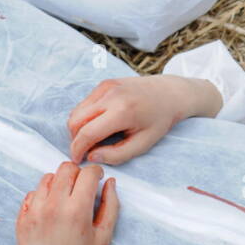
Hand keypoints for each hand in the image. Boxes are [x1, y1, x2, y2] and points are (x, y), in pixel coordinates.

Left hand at [17, 162, 118, 244]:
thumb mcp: (104, 237)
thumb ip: (111, 206)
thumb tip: (110, 182)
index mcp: (77, 211)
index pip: (87, 174)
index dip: (96, 173)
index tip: (98, 178)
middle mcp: (53, 206)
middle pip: (66, 169)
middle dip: (78, 174)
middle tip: (82, 187)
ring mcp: (34, 211)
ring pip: (48, 178)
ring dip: (60, 183)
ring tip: (66, 199)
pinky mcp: (22, 218)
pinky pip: (32, 193)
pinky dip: (43, 196)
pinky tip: (51, 210)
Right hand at [67, 74, 222, 165]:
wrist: (169, 93)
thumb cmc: (159, 120)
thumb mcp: (143, 144)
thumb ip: (117, 155)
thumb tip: (91, 157)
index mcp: (122, 111)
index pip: (87, 133)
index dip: (77, 150)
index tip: (77, 161)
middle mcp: (110, 95)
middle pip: (75, 121)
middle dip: (75, 140)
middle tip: (85, 151)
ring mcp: (106, 86)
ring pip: (76, 111)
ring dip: (78, 128)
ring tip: (93, 139)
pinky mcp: (104, 83)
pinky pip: (84, 103)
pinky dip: (85, 117)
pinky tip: (98, 125)